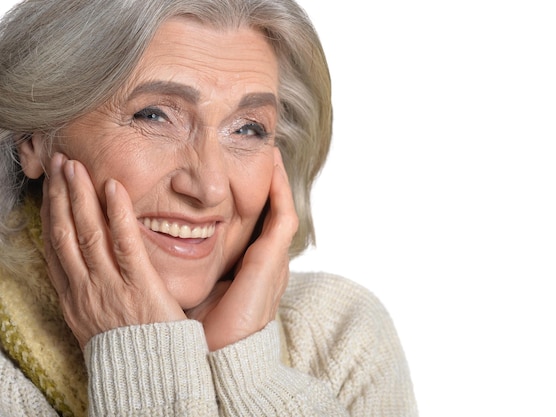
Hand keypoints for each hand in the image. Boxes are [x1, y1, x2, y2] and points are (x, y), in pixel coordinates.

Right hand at [42, 153, 185, 348]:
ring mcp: (110, 287)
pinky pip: (125, 244)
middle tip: (59, 163)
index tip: (50, 188)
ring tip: (75, 166)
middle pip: (65, 234)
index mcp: (75, 298)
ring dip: (79, 196)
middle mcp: (85, 289)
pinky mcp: (139, 286)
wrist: (150, 376)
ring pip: (87, 234)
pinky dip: (117, 214)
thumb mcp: (96, 323)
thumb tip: (85, 270)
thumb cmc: (132, 347)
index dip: (51, 214)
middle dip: (60, 196)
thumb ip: (90, 293)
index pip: (56, 248)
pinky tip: (113, 187)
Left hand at [185, 147, 297, 350]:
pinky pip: (283, 215)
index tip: (237, 176)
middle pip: (272, 213)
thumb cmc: (205, 329)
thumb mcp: (197, 290)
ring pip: (281, 209)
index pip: (256, 226)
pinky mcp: (273, 258)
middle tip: (259, 154)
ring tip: (268, 152)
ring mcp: (273, 259)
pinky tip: (273, 166)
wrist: (220, 355)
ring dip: (277, 180)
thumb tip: (163, 247)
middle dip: (269, 183)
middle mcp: (267, 261)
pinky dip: (280, 189)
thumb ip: (191, 268)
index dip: (252, 200)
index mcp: (250, 269)